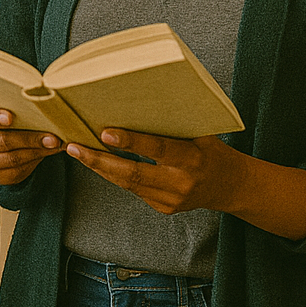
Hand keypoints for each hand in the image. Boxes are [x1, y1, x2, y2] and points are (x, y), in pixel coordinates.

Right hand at [0, 108, 60, 184]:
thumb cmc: (0, 114)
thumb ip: (8, 102)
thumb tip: (36, 97)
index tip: (11, 117)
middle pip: (0, 141)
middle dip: (28, 138)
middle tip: (51, 136)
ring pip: (12, 159)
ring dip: (36, 151)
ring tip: (55, 144)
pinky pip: (17, 171)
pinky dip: (35, 161)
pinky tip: (48, 152)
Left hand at [67, 128, 305, 239]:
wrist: (233, 187)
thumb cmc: (212, 149)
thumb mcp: (201, 131)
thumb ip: (173, 123)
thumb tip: (137, 98)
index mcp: (193, 159)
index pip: (158, 149)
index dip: (130, 142)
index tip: (105, 133)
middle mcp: (180, 183)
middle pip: (132, 174)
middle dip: (99, 160)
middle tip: (73, 146)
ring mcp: (170, 200)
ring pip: (127, 184)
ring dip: (100, 167)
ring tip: (76, 151)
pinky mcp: (162, 208)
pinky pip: (133, 189)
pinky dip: (114, 175)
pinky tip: (97, 161)